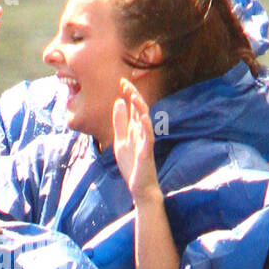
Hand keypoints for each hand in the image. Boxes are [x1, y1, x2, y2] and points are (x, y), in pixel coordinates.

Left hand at [111, 79, 160, 203]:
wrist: (140, 187)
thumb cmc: (132, 165)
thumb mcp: (120, 141)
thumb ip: (120, 123)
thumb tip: (118, 101)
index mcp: (135, 129)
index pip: (133, 107)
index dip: (129, 93)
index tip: (121, 81)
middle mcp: (142, 132)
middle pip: (140, 109)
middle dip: (133, 96)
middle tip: (125, 83)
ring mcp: (146, 141)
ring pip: (146, 120)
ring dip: (140, 107)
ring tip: (133, 96)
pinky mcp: (147, 152)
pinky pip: (149, 137)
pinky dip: (147, 126)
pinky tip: (144, 117)